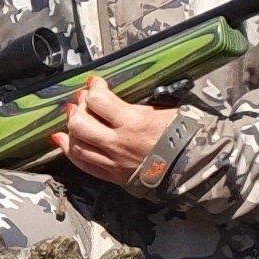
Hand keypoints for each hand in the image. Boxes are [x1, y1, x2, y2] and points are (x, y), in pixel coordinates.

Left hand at [54, 76, 178, 192]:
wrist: (194, 167)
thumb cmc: (185, 137)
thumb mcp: (163, 110)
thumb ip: (135, 105)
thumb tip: (114, 98)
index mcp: (134, 122)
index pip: (98, 100)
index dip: (93, 87)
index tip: (95, 83)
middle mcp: (119, 143)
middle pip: (80, 123)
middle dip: (77, 107)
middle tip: (82, 100)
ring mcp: (114, 162)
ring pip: (77, 145)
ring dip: (70, 128)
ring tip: (73, 118)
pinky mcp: (114, 176)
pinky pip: (84, 165)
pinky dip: (70, 151)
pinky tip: (64, 141)